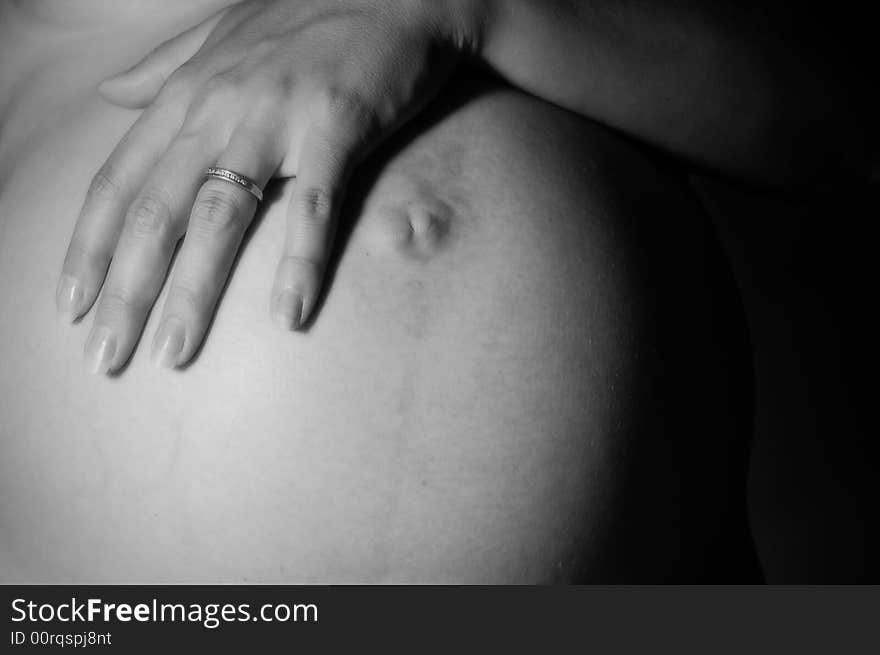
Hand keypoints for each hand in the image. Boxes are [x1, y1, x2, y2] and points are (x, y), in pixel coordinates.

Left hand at [56, 0, 480, 372]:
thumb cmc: (309, 16)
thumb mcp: (220, 35)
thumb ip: (162, 68)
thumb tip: (110, 94)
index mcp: (187, 94)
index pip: (118, 182)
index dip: (88, 248)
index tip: (69, 307)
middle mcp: (217, 109)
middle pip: (154, 213)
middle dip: (124, 291)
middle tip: (104, 358)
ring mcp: (274, 118)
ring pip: (218, 217)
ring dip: (191, 293)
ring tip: (171, 355)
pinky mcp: (335, 128)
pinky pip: (313, 206)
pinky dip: (299, 262)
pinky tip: (288, 317)